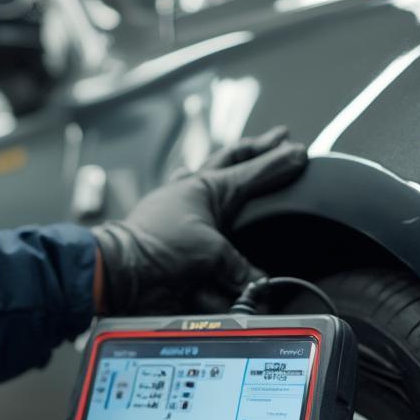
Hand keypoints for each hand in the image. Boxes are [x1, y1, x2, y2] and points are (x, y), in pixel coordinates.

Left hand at [91, 127, 306, 312]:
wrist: (120, 269)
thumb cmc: (156, 250)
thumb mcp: (209, 253)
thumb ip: (239, 265)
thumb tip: (259, 282)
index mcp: (207, 188)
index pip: (252, 170)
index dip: (278, 162)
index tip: (299, 153)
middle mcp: (195, 193)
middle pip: (232, 160)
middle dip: (257, 149)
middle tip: (279, 137)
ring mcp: (180, 207)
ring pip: (209, 175)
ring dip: (227, 160)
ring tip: (244, 149)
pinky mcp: (169, 225)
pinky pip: (182, 196)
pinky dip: (189, 184)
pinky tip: (186, 176)